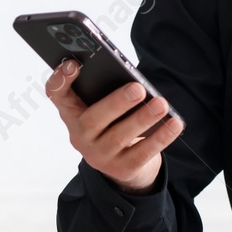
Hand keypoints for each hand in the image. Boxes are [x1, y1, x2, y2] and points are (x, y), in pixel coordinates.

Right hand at [44, 59, 184, 194]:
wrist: (125, 163)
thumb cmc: (115, 124)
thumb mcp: (106, 107)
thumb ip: (109, 90)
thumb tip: (134, 80)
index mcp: (73, 112)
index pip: (57, 95)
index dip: (61, 80)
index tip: (74, 63)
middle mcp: (80, 135)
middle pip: (92, 119)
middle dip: (116, 103)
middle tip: (138, 88)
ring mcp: (99, 155)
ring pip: (119, 136)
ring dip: (142, 119)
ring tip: (161, 104)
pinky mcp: (121, 168)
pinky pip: (142, 153)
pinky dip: (160, 138)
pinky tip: (174, 124)